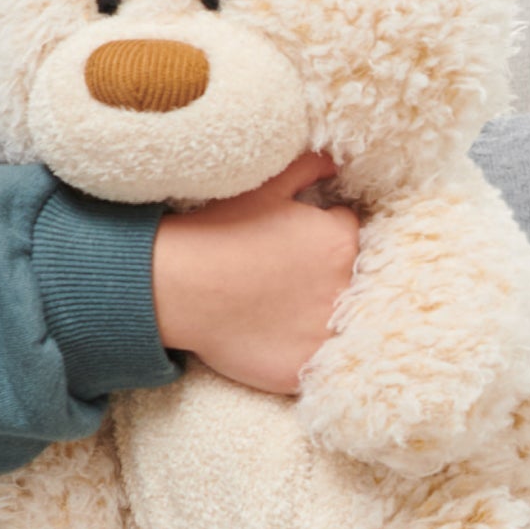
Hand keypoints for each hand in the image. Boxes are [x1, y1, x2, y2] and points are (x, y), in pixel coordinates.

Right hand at [151, 151, 359, 394]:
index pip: (346, 236)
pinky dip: (304, 353)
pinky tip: (277, 340)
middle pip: (349, 281)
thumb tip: (334, 161)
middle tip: (284, 281)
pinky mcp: (304, 367)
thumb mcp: (267, 185)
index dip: (319, 240)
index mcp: (340, 239)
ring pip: (338, 324)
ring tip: (281, 311)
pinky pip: (319, 363)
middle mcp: (344, 285)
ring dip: (319, 317)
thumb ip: (308, 168)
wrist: (179, 285)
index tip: (294, 248)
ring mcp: (326, 330)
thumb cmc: (219, 231)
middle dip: (325, 279)